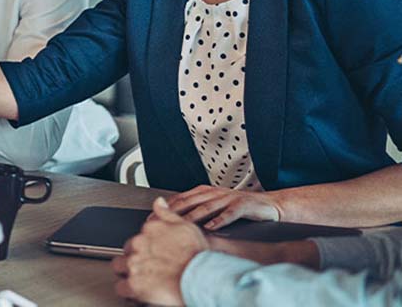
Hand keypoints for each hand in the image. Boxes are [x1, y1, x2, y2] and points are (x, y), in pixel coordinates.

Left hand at [112, 197, 208, 305]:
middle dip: (134, 258)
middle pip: (127, 250)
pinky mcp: (134, 284)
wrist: (201, 277)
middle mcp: (139, 244)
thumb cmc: (198, 256)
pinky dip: (127, 291)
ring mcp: (134, 264)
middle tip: (147, 268)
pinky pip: (121, 287)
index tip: (151, 254)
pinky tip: (136, 293)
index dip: (144, 247)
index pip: (138, 235)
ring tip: (140, 279)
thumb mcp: (186, 226)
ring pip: (119, 266)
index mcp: (149, 229)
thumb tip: (158, 202)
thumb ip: (167, 213)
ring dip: (127, 272)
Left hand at [166, 184, 281, 229]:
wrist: (269, 205)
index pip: (179, 199)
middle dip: (172, 213)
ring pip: (206, 206)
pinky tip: (210, 227)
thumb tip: (172, 223)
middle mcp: (214, 193)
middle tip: (159, 224)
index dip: (163, 209)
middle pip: (188, 202)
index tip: (151, 221)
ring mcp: (228, 198)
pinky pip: (229, 213)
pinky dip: (219, 220)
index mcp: (204, 192)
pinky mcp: (243, 205)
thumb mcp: (214, 207)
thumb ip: (195, 212)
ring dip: (192, 216)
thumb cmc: (238, 209)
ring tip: (180, 226)